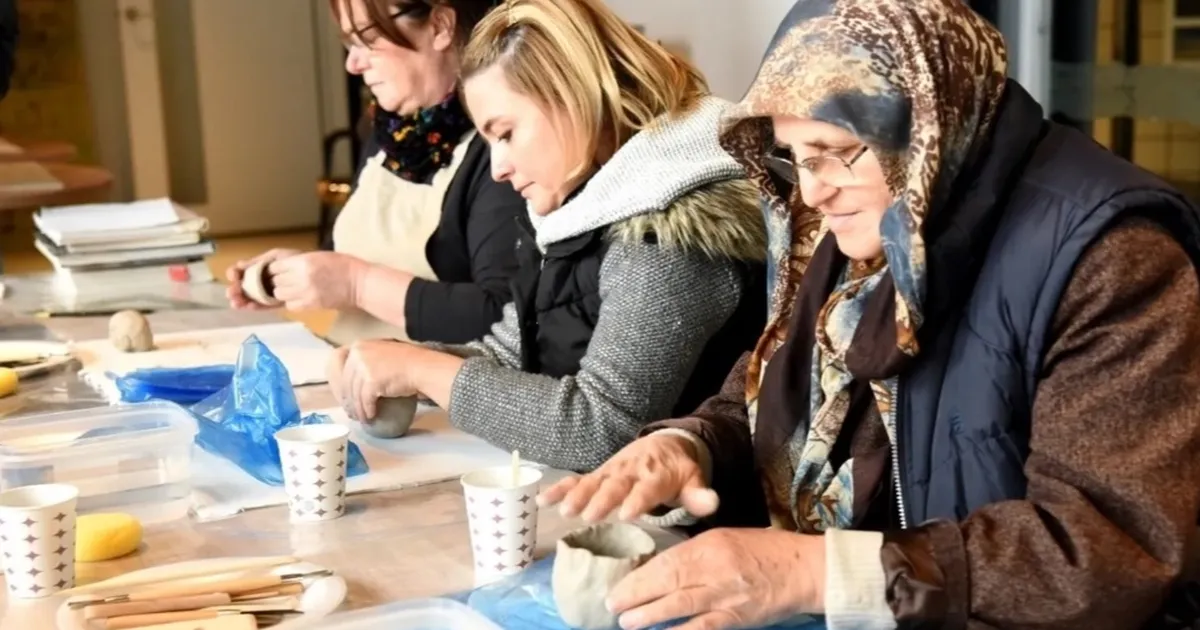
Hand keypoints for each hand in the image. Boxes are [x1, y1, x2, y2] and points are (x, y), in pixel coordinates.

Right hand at [225, 248, 300, 308]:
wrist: (313, 270)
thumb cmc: (294, 259)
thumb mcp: (276, 256)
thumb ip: (259, 261)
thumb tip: (240, 264)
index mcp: (257, 269)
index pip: (241, 272)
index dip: (234, 274)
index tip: (233, 275)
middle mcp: (259, 282)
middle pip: (243, 288)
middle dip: (235, 291)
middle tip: (231, 293)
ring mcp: (267, 294)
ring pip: (250, 299)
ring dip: (241, 301)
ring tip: (236, 303)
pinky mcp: (276, 303)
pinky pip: (263, 306)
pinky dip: (255, 307)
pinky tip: (249, 306)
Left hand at [268, 251, 367, 310]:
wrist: (361, 284)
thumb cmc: (345, 266)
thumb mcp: (320, 256)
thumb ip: (300, 262)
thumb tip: (283, 269)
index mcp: (304, 262)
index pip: (275, 267)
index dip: (276, 269)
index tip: (280, 270)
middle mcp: (301, 277)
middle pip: (276, 281)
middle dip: (279, 280)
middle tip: (288, 280)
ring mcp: (305, 293)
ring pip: (280, 295)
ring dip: (283, 292)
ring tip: (293, 289)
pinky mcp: (310, 306)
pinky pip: (290, 306)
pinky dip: (292, 303)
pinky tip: (300, 298)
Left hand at [328, 339, 420, 420]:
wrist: (422, 367)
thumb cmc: (407, 360)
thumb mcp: (381, 352)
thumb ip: (366, 360)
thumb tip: (354, 378)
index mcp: (358, 346)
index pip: (336, 364)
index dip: (337, 382)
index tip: (343, 395)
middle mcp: (357, 354)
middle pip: (345, 382)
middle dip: (347, 400)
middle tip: (352, 411)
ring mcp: (363, 367)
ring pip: (354, 394)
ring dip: (358, 409)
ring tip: (362, 418)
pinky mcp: (371, 382)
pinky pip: (365, 401)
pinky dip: (367, 411)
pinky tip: (371, 416)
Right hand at [537, 431, 718, 521]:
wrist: (665, 444)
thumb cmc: (678, 471)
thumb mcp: (694, 480)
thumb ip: (700, 495)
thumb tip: (713, 503)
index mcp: (656, 474)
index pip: (647, 488)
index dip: (638, 500)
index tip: (627, 514)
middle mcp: (630, 471)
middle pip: (616, 485)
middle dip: (602, 499)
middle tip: (588, 514)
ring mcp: (611, 472)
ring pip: (593, 482)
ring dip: (577, 495)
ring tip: (563, 510)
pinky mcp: (598, 474)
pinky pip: (577, 480)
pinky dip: (560, 488)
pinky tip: (543, 499)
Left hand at [610, 529, 824, 629]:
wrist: (802, 569)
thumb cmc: (763, 551)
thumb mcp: (725, 539)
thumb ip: (694, 553)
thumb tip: (660, 570)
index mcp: (710, 545)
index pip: (666, 561)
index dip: (640, 576)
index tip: (619, 586)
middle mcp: (714, 569)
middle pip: (667, 582)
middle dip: (636, 596)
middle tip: (613, 605)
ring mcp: (725, 595)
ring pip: (680, 606)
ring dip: (649, 616)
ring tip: (628, 622)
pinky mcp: (736, 618)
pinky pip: (703, 628)